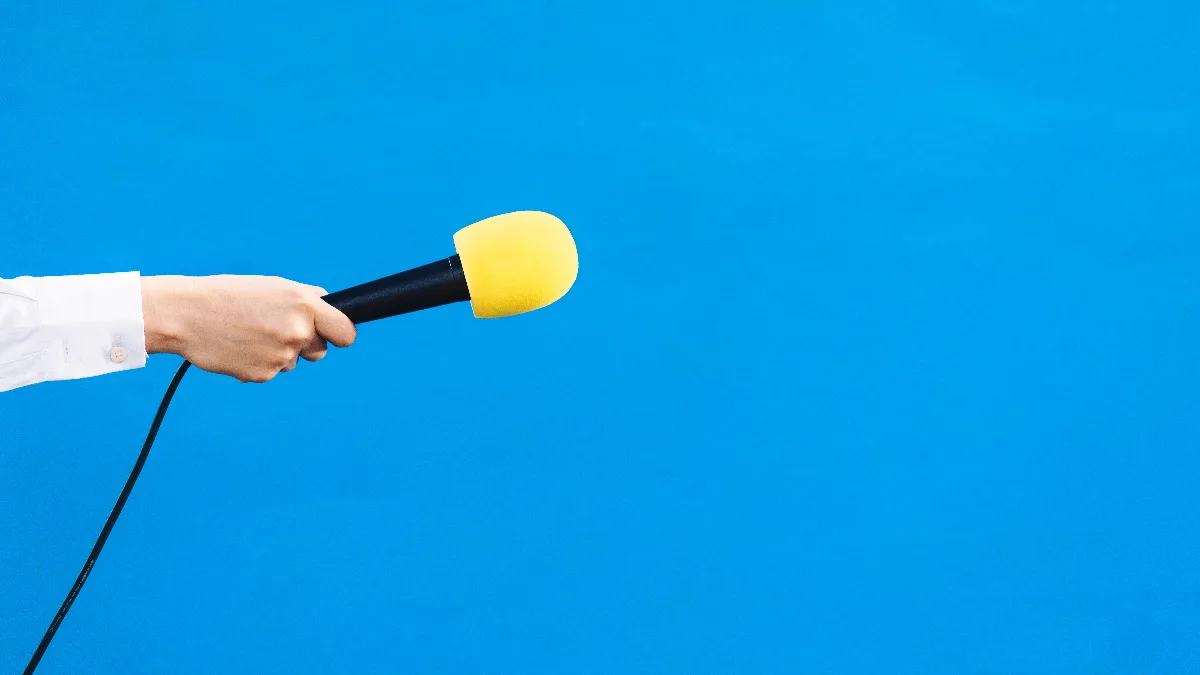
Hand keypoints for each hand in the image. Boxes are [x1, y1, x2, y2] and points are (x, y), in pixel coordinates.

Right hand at [141, 275, 355, 382]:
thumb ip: (305, 299)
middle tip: (275, 329)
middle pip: (320, 351)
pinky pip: (270, 372)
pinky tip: (238, 346)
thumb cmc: (229, 296)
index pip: (345, 332)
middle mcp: (297, 331)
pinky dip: (258, 362)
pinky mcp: (263, 375)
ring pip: (292, 362)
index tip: (333, 336)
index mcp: (304, 305)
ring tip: (249, 333)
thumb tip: (329, 307)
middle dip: (305, 344)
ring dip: (278, 352)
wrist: (186, 315)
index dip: (340, 334)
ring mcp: (281, 356)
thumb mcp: (272, 286)